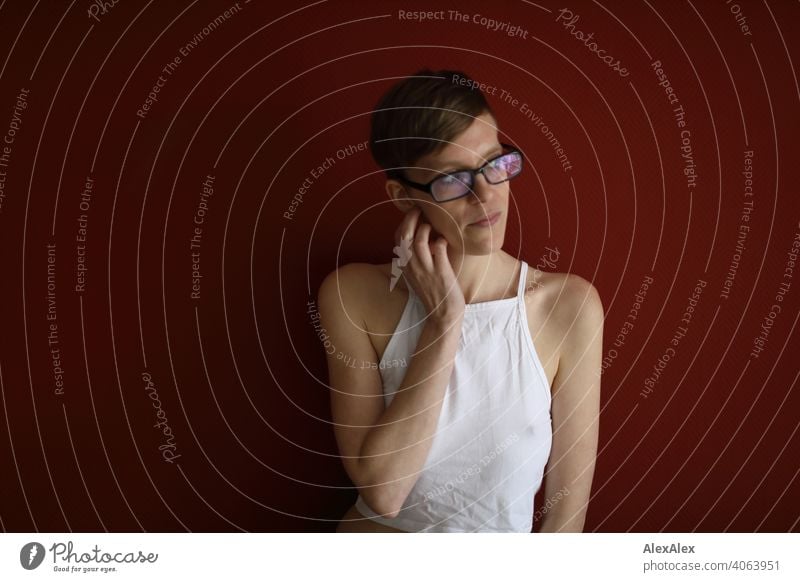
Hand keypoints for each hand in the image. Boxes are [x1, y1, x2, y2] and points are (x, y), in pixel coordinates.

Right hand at [393, 206, 464, 323]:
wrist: (443, 314)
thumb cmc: (432, 292)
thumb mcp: (416, 276)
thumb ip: (414, 259)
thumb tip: (417, 238)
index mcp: (406, 266)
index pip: (398, 239)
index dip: (404, 223)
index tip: (412, 212)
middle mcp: (413, 266)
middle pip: (405, 236)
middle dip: (411, 218)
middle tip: (420, 209)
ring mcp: (426, 269)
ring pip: (419, 241)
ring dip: (426, 229)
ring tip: (432, 226)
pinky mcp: (441, 272)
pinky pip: (439, 249)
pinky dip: (441, 240)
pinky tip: (445, 241)